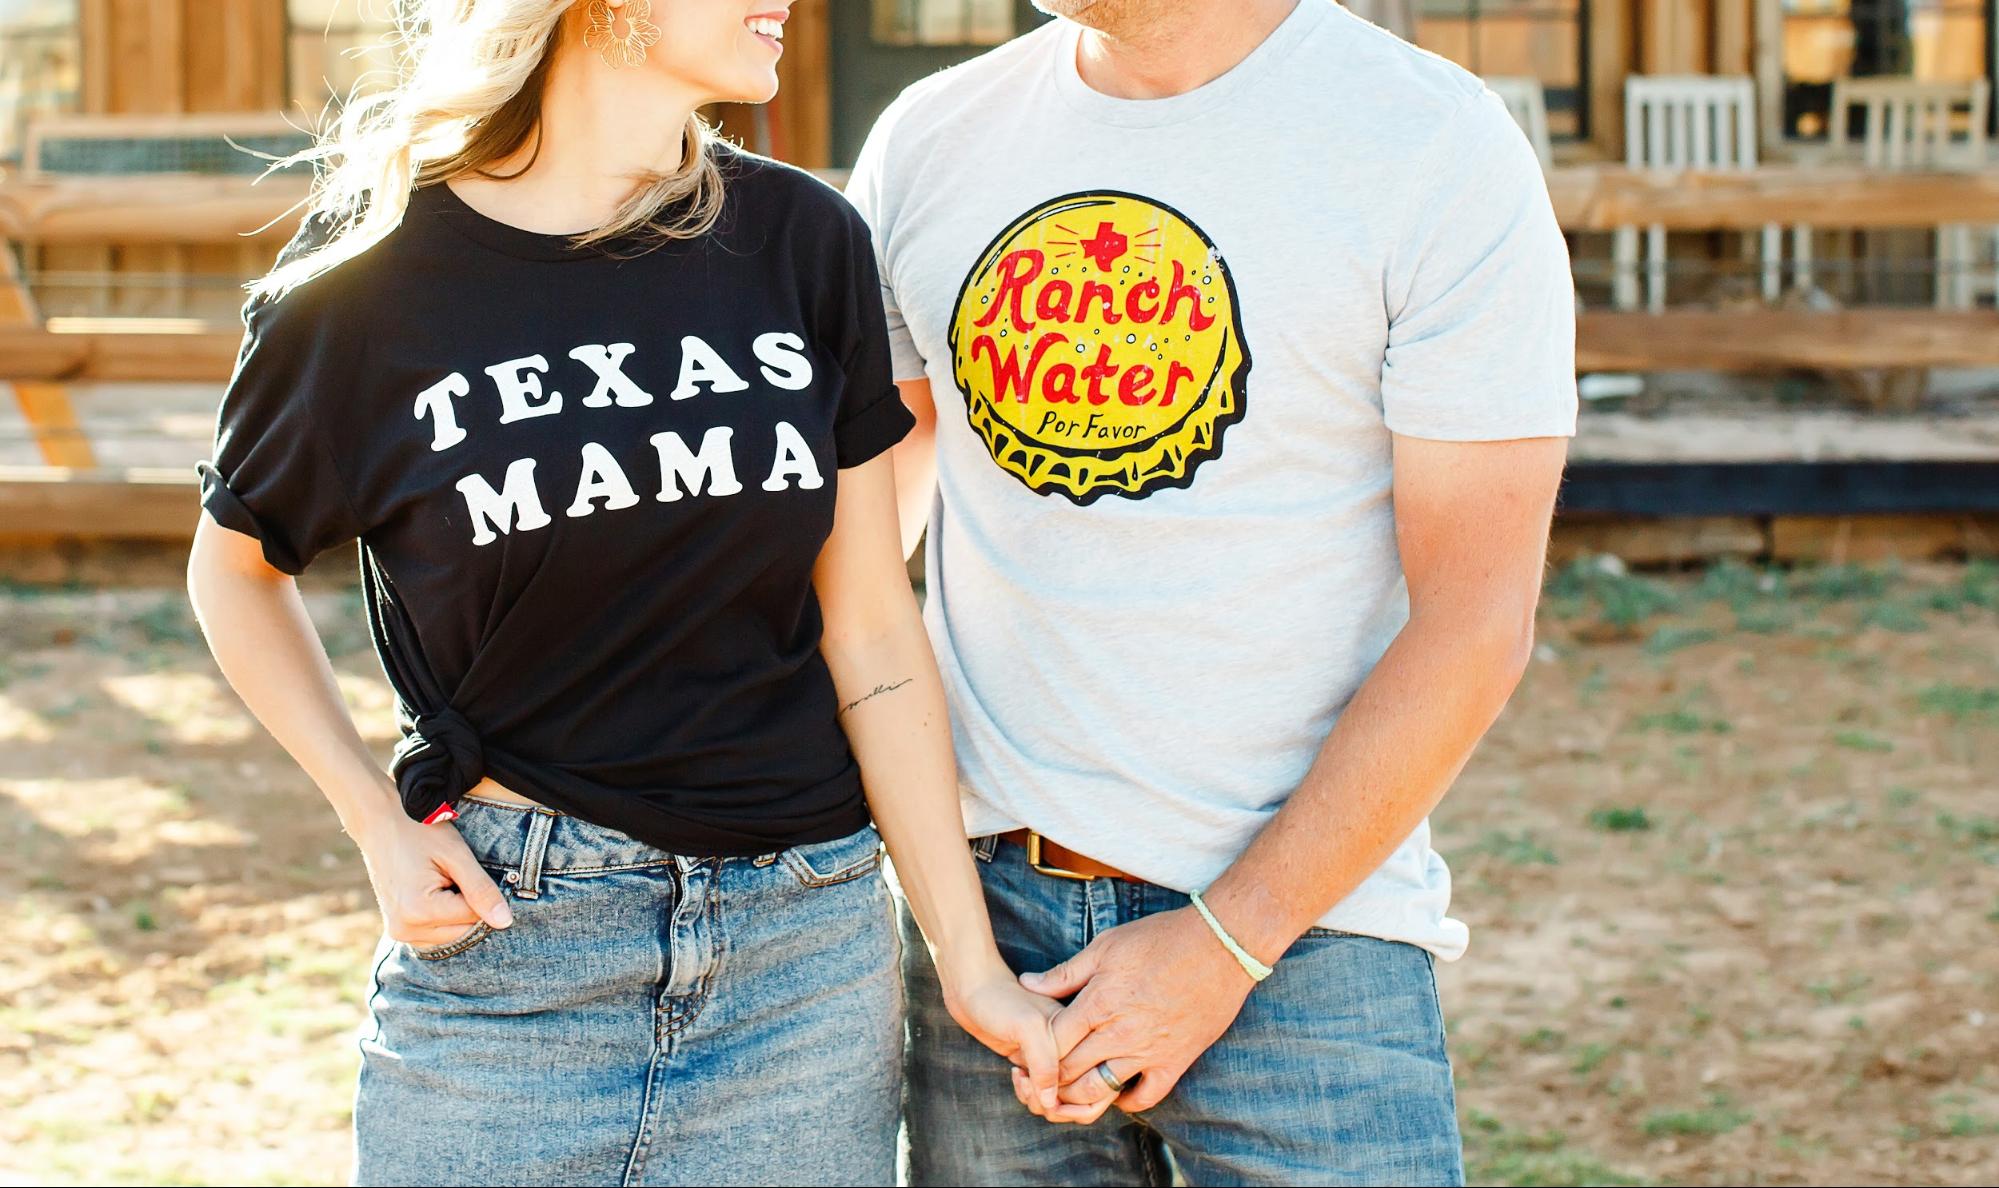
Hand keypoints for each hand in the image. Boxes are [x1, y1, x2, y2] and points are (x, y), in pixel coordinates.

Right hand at [353, 808, 512, 948]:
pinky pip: (436, 934)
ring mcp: (400, 933)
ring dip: (457, 912)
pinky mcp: (398, 930)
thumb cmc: (420, 832)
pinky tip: (435, 891)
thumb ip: (482, 890)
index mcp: (419, 911)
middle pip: (464, 931)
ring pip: (452, 935)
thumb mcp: (457, 855)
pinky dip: (444, 917)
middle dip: (469, 906)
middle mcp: (406, 929)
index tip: (465, 870)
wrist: (380, 824)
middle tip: (451, 874)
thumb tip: (505, 922)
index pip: (475, 917)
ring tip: (441, 881)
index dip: (481, 893)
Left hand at [939, 959, 1066, 1117]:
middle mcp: (1073, 1046)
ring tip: (1021, 1080)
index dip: (1064, 1096)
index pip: (1088, 1083)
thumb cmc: (1000, 998)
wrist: (974, 985)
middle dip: (1052, 1103)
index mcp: (1080, 1034)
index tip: (1034, 1083)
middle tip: (1026, 1083)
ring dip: (1039, 1100)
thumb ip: (1045, 1062)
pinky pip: (1044, 1091)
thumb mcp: (1028, 1026)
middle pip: (1079, 1097)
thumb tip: (1051, 1102)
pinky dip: (1031, 1093)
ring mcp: (1057, 1054)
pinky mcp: (1039, 1059)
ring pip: (1061, 1098)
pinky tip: (1017, 1076)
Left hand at [1020, 907, 1261, 1120]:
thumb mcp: (1106, 946)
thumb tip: (1027, 983)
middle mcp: (1120, 1034)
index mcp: (1098, 1003)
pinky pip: (1145, 1097)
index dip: (1032, 1052)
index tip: (1025, 1052)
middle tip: (1036, 1078)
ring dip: (1077, 1098)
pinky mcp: (1174, 1062)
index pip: (1051, 1043)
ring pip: (1100, 1092)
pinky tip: (1113, 1093)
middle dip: (1047, 1079)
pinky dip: (1124, 1102)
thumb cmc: (1161, 939)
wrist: (1220, 946)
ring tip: (1066, 1092)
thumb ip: (1065, 973)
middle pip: (1069, 1072)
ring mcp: (1148, 1052)